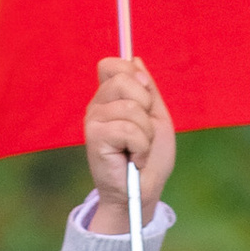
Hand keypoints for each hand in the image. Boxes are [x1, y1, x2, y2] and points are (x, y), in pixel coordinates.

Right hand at [84, 57, 176, 229]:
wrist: (142, 192)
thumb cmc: (150, 159)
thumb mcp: (156, 118)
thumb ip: (147, 89)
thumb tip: (135, 58)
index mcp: (110, 98)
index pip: (112, 64)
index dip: (133, 76)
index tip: (145, 101)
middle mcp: (97, 105)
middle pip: (124, 79)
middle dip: (146, 107)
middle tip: (144, 132)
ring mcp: (93, 120)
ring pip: (131, 107)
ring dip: (146, 134)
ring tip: (139, 149)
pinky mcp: (94, 136)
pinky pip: (128, 129)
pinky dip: (141, 147)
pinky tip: (134, 159)